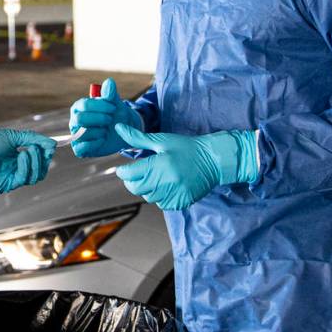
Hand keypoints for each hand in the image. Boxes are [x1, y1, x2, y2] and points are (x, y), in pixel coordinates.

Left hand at [0, 128, 56, 194]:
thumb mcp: (15, 137)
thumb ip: (34, 140)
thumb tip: (53, 144)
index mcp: (19, 160)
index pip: (40, 163)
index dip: (46, 156)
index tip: (49, 146)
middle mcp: (16, 171)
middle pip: (39, 173)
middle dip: (42, 160)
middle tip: (38, 148)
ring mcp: (11, 179)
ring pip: (33, 178)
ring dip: (34, 163)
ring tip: (28, 150)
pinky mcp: (5, 185)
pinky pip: (22, 179)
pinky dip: (25, 166)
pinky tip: (21, 156)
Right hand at [68, 78, 142, 156]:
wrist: (123, 131)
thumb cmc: (115, 114)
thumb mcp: (114, 103)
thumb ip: (110, 93)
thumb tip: (109, 81)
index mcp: (79, 107)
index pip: (83, 105)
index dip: (99, 106)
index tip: (113, 107)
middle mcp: (74, 120)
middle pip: (80, 119)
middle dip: (99, 119)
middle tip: (110, 119)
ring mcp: (76, 135)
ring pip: (83, 134)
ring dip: (100, 131)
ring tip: (107, 130)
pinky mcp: (80, 148)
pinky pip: (81, 148)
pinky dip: (95, 144)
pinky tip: (103, 139)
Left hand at [113, 124, 258, 210]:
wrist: (213, 160)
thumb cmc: (186, 147)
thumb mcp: (161, 140)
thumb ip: (137, 138)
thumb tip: (118, 128)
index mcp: (158, 165)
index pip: (129, 174)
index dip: (123, 171)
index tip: (125, 168)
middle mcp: (165, 183)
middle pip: (136, 188)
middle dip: (132, 181)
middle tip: (138, 173)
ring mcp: (173, 195)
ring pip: (148, 197)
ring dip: (147, 188)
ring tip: (156, 177)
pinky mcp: (181, 203)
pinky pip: (162, 203)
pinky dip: (160, 196)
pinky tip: (167, 185)